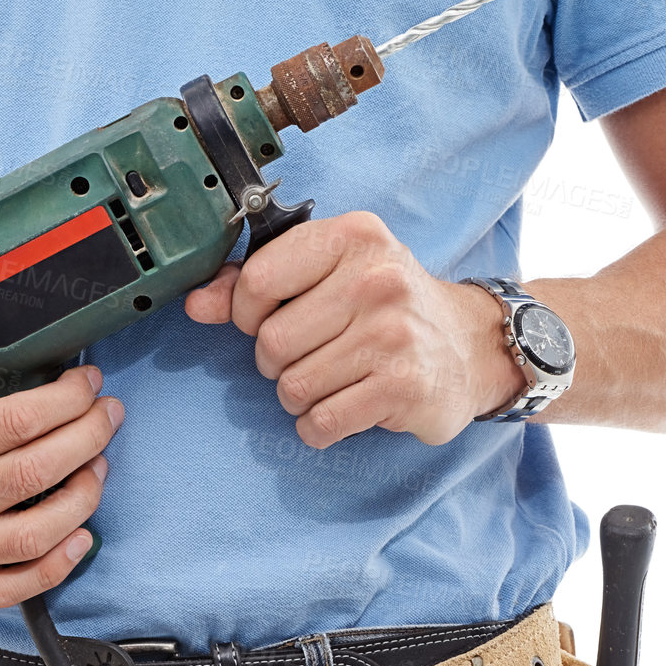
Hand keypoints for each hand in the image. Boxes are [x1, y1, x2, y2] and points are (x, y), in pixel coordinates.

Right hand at [0, 360, 123, 606]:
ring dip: (83, 495)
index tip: (87, 384)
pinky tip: (78, 534)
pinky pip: (13, 587)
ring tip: (96, 465)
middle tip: (105, 415)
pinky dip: (56, 565)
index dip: (67, 400)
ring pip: (38, 533)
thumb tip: (19, 353)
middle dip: (88, 437)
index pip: (18, 422)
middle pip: (38, 471)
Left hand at [184, 212, 522, 447]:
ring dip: (300, 397)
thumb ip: (258, 283)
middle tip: (311, 356)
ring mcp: (394, 335)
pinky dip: (318, 428)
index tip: (268, 319)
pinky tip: (343, 409)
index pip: (258, 280)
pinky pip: (321, 422)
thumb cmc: (387, 308)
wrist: (470, 347)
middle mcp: (378, 279)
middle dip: (277, 363)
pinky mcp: (403, 387)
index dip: (247, 312)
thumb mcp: (330, 275)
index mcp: (354, 237)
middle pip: (271, 342)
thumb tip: (196, 302)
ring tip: (333, 381)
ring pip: (292, 387)